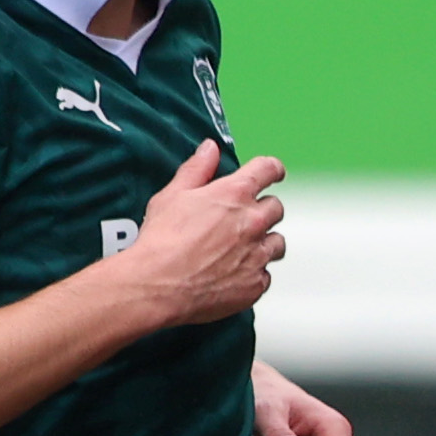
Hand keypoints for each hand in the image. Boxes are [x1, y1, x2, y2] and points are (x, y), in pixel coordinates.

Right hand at [120, 138, 284, 326]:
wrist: (158, 286)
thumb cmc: (162, 242)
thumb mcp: (173, 195)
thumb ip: (197, 169)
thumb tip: (209, 150)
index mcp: (234, 194)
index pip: (268, 170)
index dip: (272, 169)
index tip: (273, 172)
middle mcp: (253, 222)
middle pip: (276, 208)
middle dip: (263, 210)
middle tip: (243, 219)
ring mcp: (257, 255)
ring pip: (277, 243)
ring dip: (265, 242)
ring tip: (242, 249)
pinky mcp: (255, 284)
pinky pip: (266, 275)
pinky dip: (254, 273)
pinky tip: (234, 274)